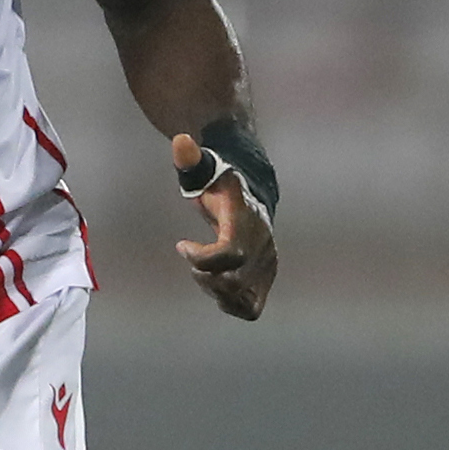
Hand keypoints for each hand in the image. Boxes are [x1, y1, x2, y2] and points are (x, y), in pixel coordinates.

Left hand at [171, 132, 276, 321]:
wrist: (252, 195)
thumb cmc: (221, 183)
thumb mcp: (204, 167)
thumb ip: (191, 157)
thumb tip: (180, 140)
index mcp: (247, 222)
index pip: (229, 254)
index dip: (201, 257)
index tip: (182, 245)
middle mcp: (263, 246)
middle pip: (232, 282)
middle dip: (204, 277)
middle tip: (192, 259)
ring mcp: (267, 265)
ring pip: (241, 298)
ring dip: (215, 292)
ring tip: (203, 272)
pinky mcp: (266, 279)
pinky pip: (250, 309)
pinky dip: (229, 304)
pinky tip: (215, 284)